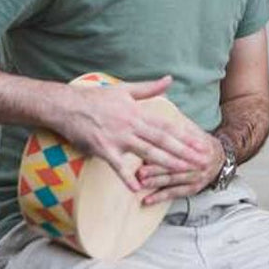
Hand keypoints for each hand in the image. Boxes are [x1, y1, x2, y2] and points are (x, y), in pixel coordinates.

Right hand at [58, 76, 214, 192]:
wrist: (67, 105)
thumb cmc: (96, 98)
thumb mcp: (124, 89)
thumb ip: (149, 88)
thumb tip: (169, 79)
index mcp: (137, 112)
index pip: (166, 126)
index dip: (185, 136)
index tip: (200, 143)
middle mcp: (131, 125)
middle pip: (162, 141)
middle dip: (184, 152)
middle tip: (201, 161)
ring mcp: (117, 138)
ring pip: (147, 153)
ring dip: (166, 163)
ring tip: (183, 171)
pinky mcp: (103, 149)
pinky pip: (117, 166)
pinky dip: (127, 177)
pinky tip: (138, 188)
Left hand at [136, 133, 225, 204]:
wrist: (221, 158)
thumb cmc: (202, 143)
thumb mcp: (195, 131)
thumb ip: (181, 126)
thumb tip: (162, 114)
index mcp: (199, 146)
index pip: (178, 148)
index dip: (162, 149)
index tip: (146, 151)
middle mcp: (199, 163)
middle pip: (175, 166)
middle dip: (156, 170)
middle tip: (140, 172)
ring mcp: (197, 177)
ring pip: (173, 181)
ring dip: (156, 183)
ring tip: (141, 184)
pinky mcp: (194, 189)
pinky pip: (175, 194)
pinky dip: (160, 197)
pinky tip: (147, 200)